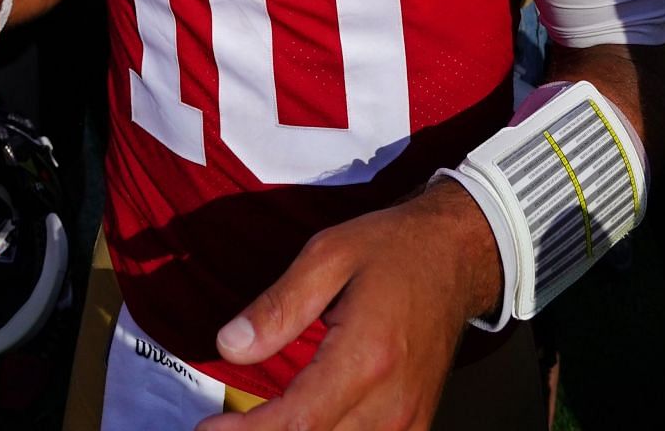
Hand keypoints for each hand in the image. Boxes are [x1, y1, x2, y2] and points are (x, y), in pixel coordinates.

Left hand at [196, 182, 502, 430]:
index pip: (298, 420)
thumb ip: (278, 306)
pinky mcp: (415, 424)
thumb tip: (230, 345)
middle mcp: (393, 401)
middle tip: (223, 426)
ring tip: (255, 425)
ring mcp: (409, 420)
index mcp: (368, 357)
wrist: (456, 258)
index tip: (208, 429)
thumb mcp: (327, 255)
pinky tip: (298, 428)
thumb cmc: (392, 250)